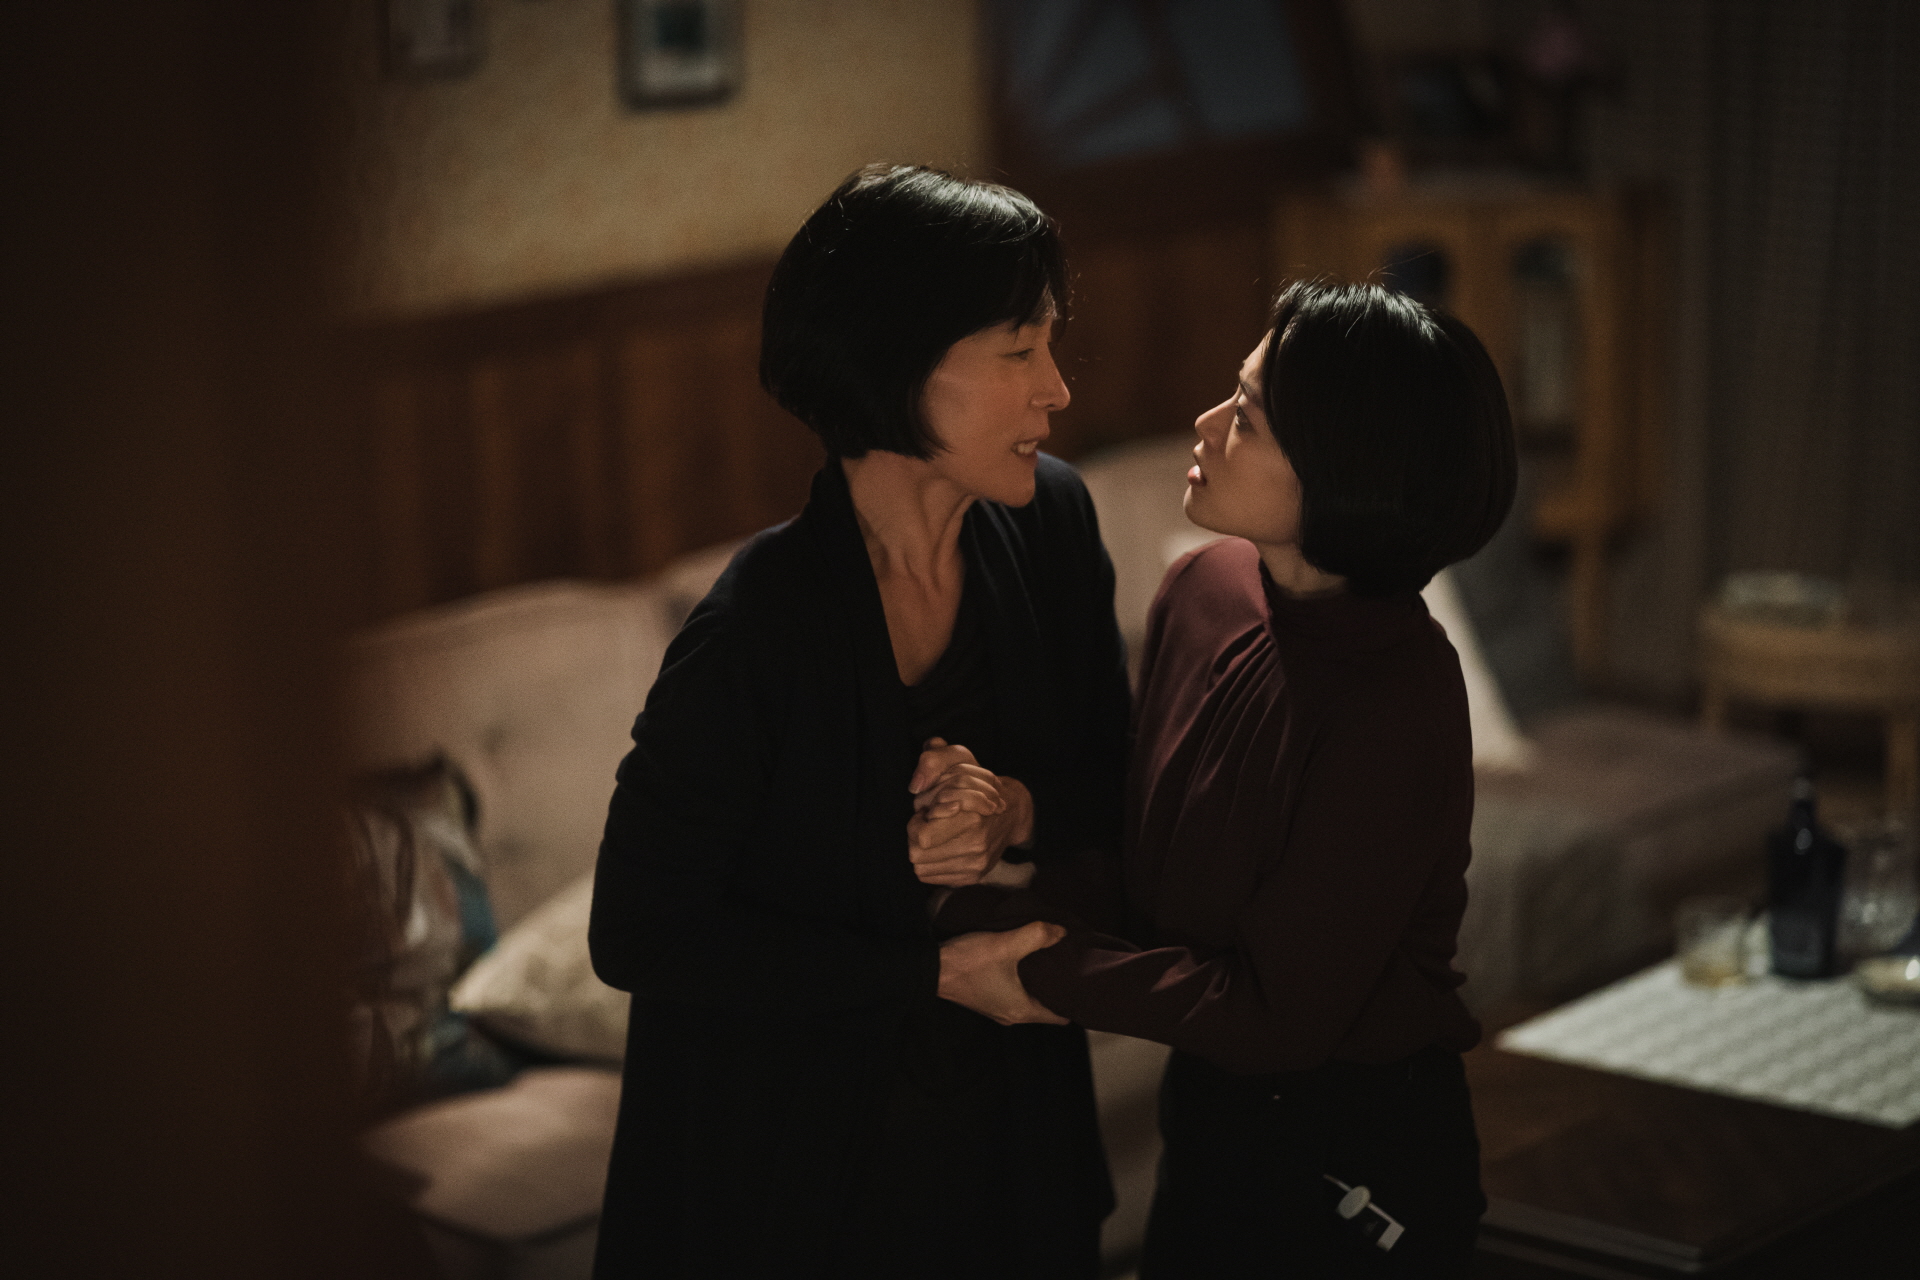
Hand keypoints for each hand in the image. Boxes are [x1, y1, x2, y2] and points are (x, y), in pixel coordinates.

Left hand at [907, 739, 1033, 886]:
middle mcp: (976, 846)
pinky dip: (932, 863)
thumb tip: (915, 785)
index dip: (915, 824)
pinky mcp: (974, 878)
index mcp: (972, 819)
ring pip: (922, 869)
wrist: (1012, 814)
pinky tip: (943, 847)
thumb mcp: (959, 760)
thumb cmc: (980, 786)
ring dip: (923, 852)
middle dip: (916, 839)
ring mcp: (975, 866)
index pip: (921, 837)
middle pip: (917, 855)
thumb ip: (933, 762)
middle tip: (927, 825)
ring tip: (937, 835)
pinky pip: (934, 878)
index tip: (925, 814)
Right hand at [938, 922, 1069, 1024]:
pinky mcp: (986, 998)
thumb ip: (1038, 936)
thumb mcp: (1007, 944)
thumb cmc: (969, 962)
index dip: (1074, 1000)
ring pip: (1029, 998)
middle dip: (1058, 987)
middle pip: (1046, 1006)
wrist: (930, 968)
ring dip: (1039, 982)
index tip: (1083, 980)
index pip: (1061, 1016)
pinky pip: (1015, 993)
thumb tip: (1062, 932)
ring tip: (1051, 957)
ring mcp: (997, 1008)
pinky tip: (1025, 959)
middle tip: (1071, 962)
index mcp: (1022, 1011)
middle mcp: (1012, 1015)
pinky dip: (1023, 980)